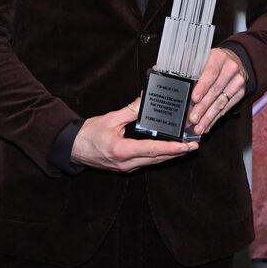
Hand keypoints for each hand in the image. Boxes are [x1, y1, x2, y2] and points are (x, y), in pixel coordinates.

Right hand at [70, 97, 194, 170]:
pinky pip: (147, 162)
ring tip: (187, 147)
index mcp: (121, 150)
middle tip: (194, 144)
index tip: (186, 146)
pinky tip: (170, 149)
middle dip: (177, 153)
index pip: (152, 150)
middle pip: (157, 159)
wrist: (72, 148)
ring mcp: (126, 167)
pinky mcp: (126, 166)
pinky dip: (160, 155)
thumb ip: (131, 110)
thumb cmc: (89, 134)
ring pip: (154, 162)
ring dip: (171, 155)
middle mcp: (125, 163)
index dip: (171, 148)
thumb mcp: (111, 119)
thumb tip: (147, 99)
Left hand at [186, 47, 247, 135]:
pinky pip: (227, 108)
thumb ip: (183, 64)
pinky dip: (215, 118)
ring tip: (198, 128)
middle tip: (192, 119)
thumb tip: (158, 70)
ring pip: (221, 102)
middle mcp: (230, 68)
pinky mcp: (240, 92)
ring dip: (209, 117)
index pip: (211, 73)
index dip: (202, 87)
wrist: (234, 60)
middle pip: (215, 91)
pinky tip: (207, 125)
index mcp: (219, 57)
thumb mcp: (201, 57)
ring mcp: (237, 81)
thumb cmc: (213, 60)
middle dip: (203, 107)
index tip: (194, 99)